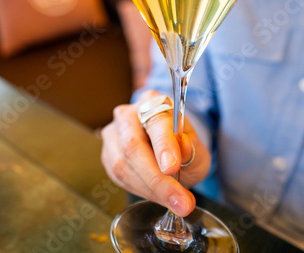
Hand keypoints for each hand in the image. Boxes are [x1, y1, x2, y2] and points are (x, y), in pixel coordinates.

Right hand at [101, 90, 210, 216]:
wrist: (168, 150)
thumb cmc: (182, 146)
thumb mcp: (197, 148)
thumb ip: (192, 149)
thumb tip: (182, 148)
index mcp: (155, 102)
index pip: (156, 121)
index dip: (164, 145)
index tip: (172, 167)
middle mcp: (129, 114)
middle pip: (133, 145)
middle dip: (157, 179)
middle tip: (180, 201)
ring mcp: (114, 132)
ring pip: (122, 164)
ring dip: (150, 190)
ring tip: (175, 201)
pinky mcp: (107, 153)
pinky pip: (117, 176)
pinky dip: (140, 191)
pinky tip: (157, 194)